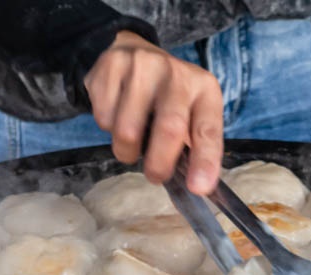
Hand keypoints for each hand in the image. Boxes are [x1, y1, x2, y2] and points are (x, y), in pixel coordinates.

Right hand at [84, 31, 223, 194]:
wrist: (132, 49)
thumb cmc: (167, 95)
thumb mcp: (190, 113)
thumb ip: (194, 148)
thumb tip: (196, 188)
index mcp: (203, 89)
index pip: (207, 129)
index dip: (205, 161)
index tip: (198, 188)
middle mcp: (176, 74)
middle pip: (168, 128)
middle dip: (159, 163)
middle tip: (155, 175)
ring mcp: (142, 66)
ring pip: (127, 130)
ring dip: (126, 149)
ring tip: (132, 139)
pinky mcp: (111, 66)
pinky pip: (103, 117)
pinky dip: (107, 126)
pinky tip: (117, 111)